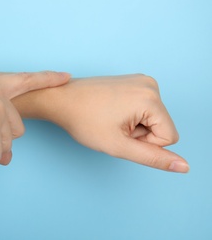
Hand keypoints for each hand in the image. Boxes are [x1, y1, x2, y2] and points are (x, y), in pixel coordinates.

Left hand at [42, 74, 188, 172]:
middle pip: (161, 126)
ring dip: (134, 125)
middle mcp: (150, 84)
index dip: (145, 144)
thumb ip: (153, 158)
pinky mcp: (133, 82)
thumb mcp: (119, 145)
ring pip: (152, 119)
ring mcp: (141, 80)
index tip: (120, 134)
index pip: (169, 137)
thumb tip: (183, 166)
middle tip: (113, 126)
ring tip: (110, 119)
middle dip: (139, 134)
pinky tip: (111, 112)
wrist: (61, 99)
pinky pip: (143, 109)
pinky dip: (130, 116)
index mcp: (150, 97)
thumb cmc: (83, 120)